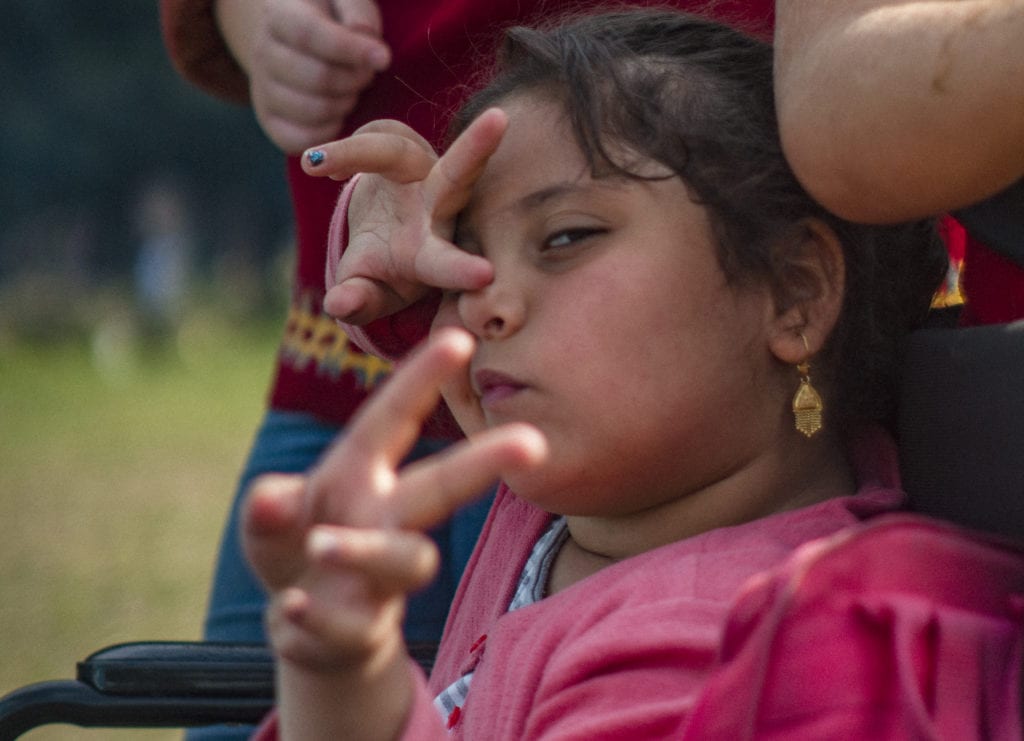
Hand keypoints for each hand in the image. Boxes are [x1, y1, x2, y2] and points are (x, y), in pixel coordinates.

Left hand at [243, 328, 546, 672]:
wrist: (309, 626)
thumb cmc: (298, 544)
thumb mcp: (270, 519)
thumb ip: (265, 507)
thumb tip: (270, 503)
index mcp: (362, 474)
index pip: (393, 419)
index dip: (422, 379)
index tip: (458, 337)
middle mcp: (385, 519)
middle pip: (443, 486)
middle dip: (484, 462)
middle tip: (531, 443)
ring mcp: (379, 578)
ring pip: (403, 559)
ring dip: (363, 549)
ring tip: (319, 543)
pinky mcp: (360, 630)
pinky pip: (346, 625)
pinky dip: (316, 619)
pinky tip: (291, 609)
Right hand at [247, 0, 390, 152]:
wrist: (299, 42)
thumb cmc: (333, 18)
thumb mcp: (346, 1)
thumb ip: (357, 12)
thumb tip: (365, 38)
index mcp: (279, 14)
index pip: (309, 35)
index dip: (350, 50)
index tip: (384, 58)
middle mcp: (262, 51)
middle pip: (317, 78)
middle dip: (355, 79)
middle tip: (367, 74)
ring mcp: (262, 89)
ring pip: (312, 111)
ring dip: (346, 104)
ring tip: (353, 90)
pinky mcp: (270, 122)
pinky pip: (301, 140)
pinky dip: (330, 132)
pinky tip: (340, 113)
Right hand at [303, 109, 509, 323]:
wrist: (382, 228)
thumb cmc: (384, 271)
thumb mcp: (370, 292)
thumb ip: (359, 302)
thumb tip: (338, 306)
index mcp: (433, 254)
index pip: (446, 262)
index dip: (462, 269)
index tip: (485, 275)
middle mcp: (436, 207)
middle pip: (455, 176)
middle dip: (474, 150)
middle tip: (499, 118)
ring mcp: (417, 170)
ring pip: (397, 150)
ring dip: (356, 151)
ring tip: (314, 164)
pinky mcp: (397, 143)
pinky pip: (368, 139)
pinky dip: (340, 155)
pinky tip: (316, 165)